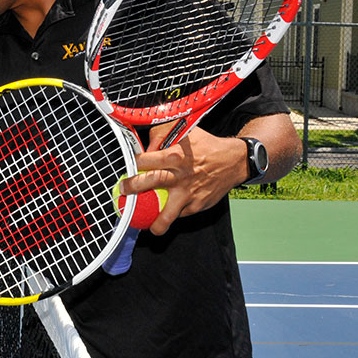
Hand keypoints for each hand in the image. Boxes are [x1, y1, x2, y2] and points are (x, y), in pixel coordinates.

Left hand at [121, 125, 246, 235]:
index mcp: (176, 156)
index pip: (146, 160)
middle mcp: (181, 176)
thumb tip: (145, 146)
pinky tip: (165, 213)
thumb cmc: (206, 146)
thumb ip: (162, 135)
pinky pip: (180, 214)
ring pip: (168, 213)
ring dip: (155, 222)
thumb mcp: (185, 131)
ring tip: (147, 226)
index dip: (134, 163)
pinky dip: (172, 213)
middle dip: (134, 188)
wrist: (233, 162)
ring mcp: (189, 193)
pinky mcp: (198, 205)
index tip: (127, 167)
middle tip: (124, 191)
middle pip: (152, 183)